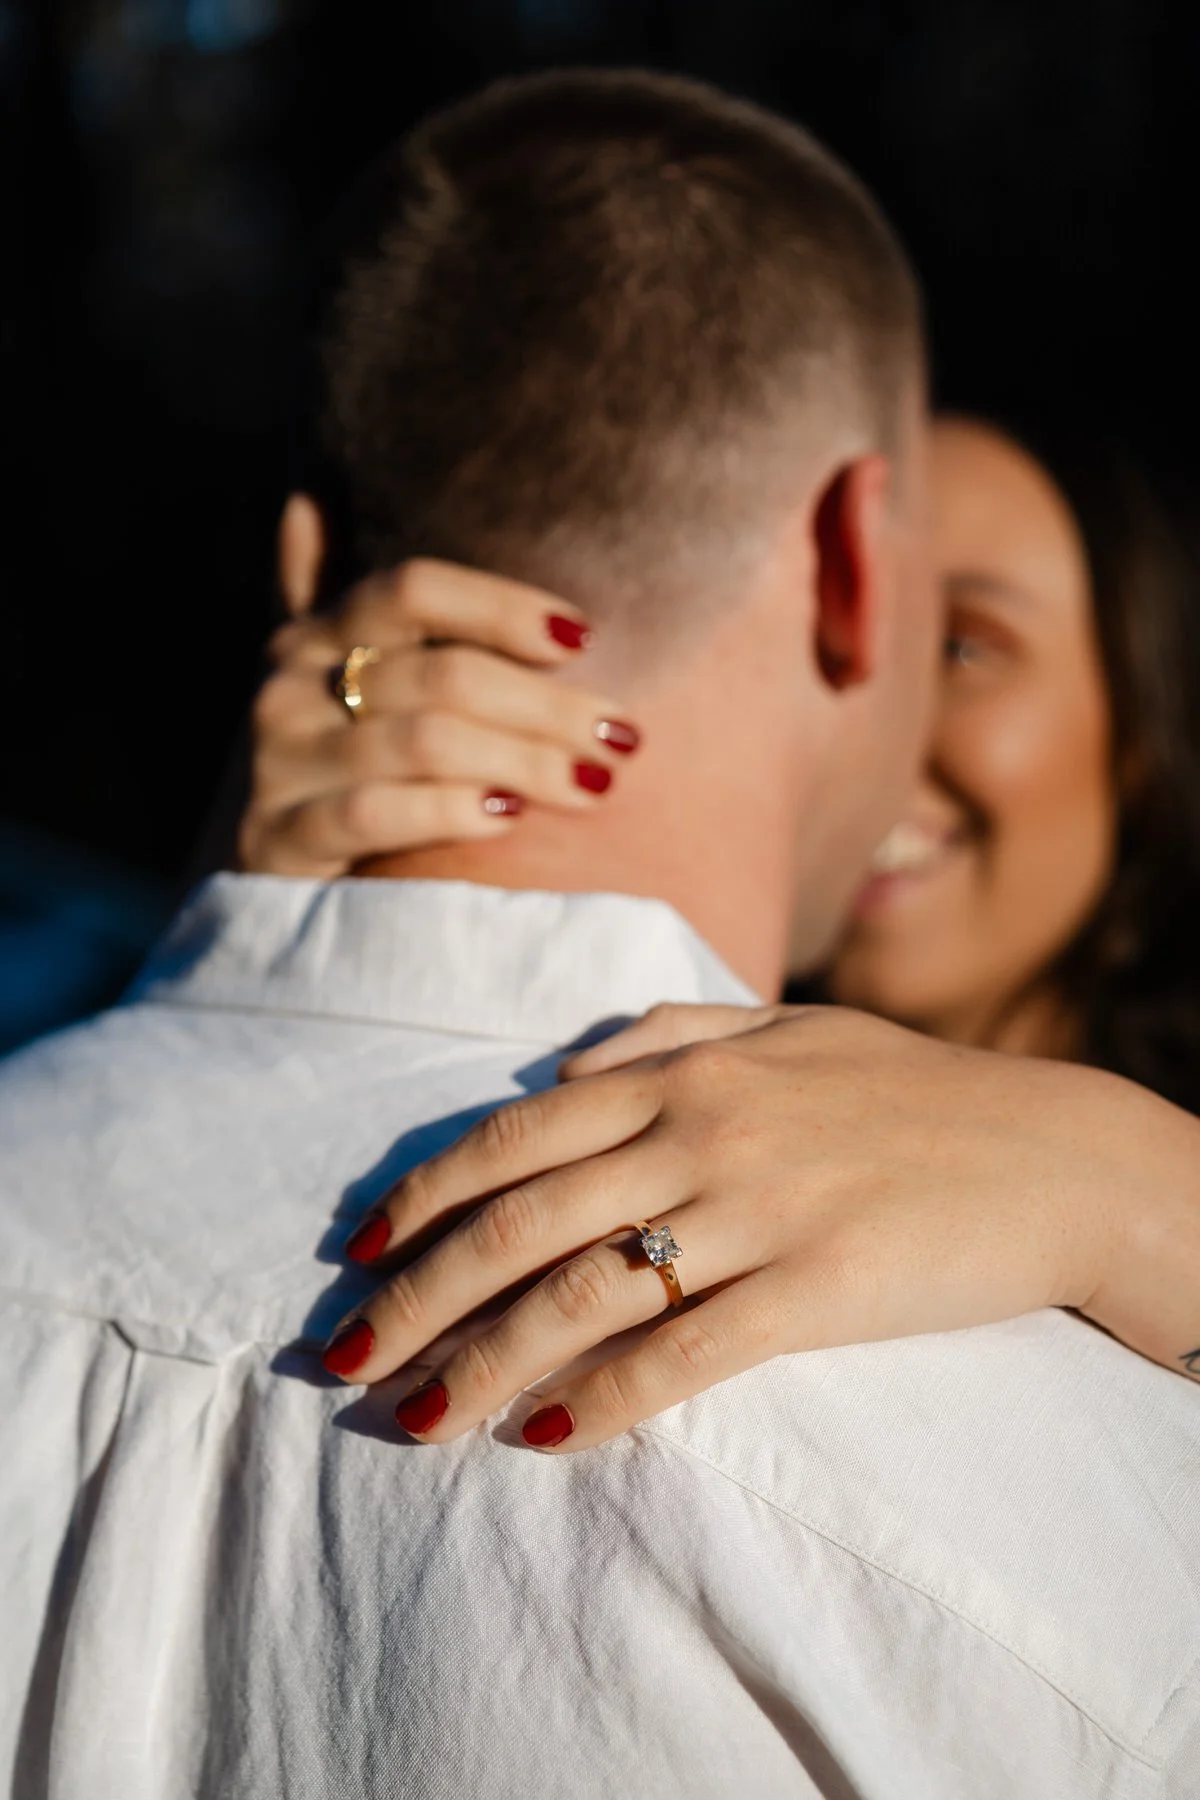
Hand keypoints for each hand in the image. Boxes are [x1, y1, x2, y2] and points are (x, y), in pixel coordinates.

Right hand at [239, 559, 639, 875]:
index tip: (584, 638)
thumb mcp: (332, 678)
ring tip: (595, 783)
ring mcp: (279, 763)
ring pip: (425, 743)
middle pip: (442, 675)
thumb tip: (312, 493)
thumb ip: (338, 598)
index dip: (502, 606)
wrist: (253, 879)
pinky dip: (453, 811)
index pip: (414, 589)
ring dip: (526, 761)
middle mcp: (289, 686)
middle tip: (622, 736)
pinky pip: (377, 814)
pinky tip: (511, 818)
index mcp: (316, 632)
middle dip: (547, 707)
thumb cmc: (332, 768)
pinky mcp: (277, 838)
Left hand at [321, 1003, 1187, 1451]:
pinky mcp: (819, 1287)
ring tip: (417, 1416)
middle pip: (523, 1218)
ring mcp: (760, 1208)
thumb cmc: (911, 1091)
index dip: (426, 1196)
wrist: (1054, 1152)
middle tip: (347, 1352)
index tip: (363, 1251)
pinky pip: (684, 1353)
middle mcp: (705, 1128)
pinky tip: (543, 1435)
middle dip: (421, 1292)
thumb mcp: (787, 1025)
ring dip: (484, 1360)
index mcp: (688, 1066)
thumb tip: (557, 1071)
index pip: (517, 1135)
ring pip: (583, 1290)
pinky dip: (603, 1398)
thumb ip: (666, 1031)